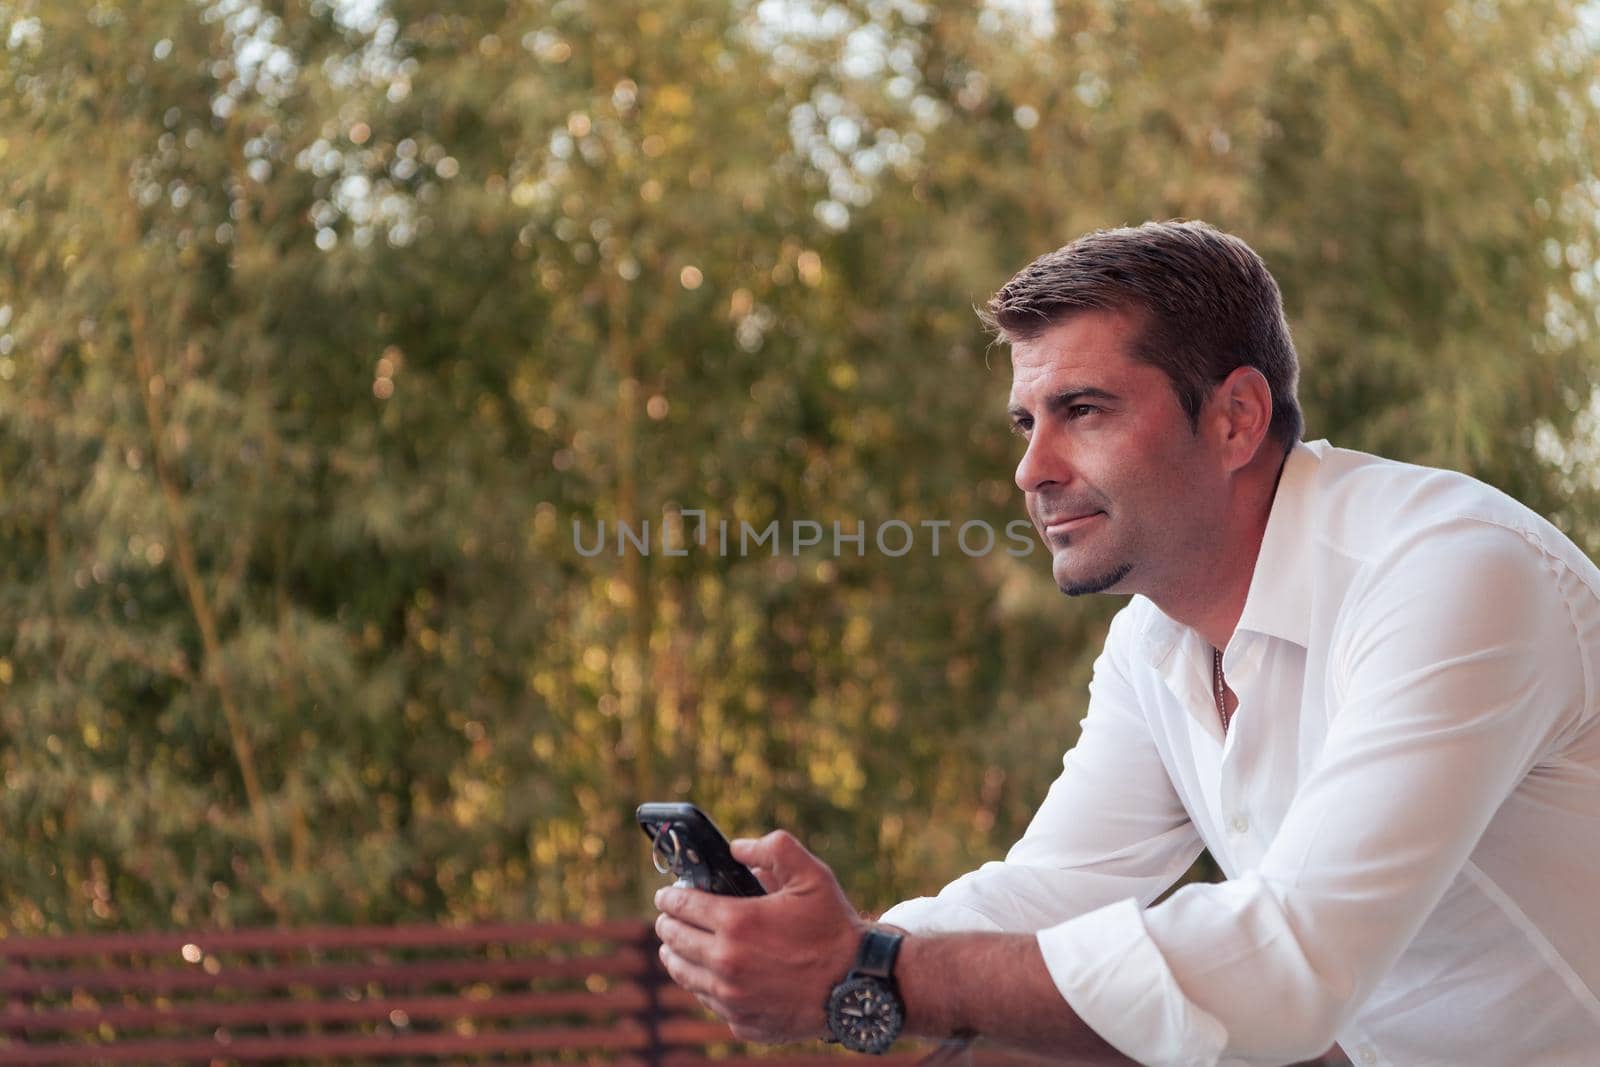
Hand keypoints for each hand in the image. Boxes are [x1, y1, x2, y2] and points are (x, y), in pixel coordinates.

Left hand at [653, 829, 866, 1042]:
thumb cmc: (833, 927)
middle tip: (668, 916)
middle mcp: (726, 963)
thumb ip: (773, 848)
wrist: (857, 986)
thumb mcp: (811, 875)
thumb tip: (736, 848)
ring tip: (676, 946)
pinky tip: (711, 974)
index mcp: (737, 923)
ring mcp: (732, 998)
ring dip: (675, 955)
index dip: (669, 897)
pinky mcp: (741, 1022)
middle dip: (667, 924)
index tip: (666, 894)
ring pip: (683, 974)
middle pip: (673, 940)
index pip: (681, 906)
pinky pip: (708, 1000)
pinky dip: (704, 984)